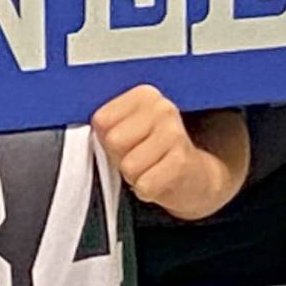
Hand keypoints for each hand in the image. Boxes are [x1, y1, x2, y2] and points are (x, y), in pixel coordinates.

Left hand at [92, 86, 243, 220]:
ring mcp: (174, 134)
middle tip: (139, 157)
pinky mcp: (182, 161)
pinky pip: (144, 185)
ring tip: (151, 168)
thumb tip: (90, 131)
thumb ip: (108, 125)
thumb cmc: (154, 152)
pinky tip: (160, 180)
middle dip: (121, 158)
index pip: (102, 119)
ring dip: (135, 176)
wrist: (195, 176)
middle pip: (114, 141)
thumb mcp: (130, 130)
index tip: (127, 140)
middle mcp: (162, 108)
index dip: (107, 138)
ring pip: (128, 166)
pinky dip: (147, 190)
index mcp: (144, 95)